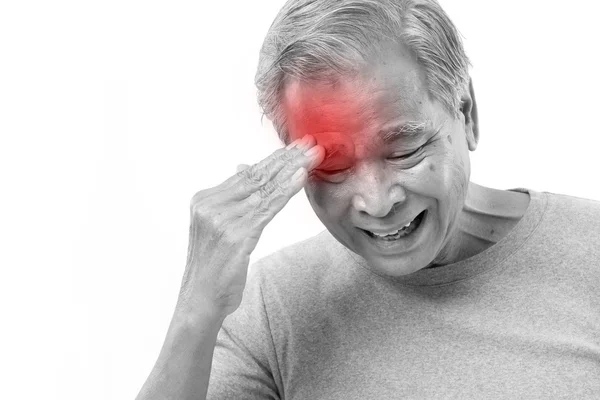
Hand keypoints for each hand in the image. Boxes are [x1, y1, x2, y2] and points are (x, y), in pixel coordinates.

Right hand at [178, 135, 323, 317]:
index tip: (295, 147)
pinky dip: (286, 191)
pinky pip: (267, 208)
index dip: (273, 159)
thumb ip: (230, 198)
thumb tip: (243, 168)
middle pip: (256, 177)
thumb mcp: (217, 227)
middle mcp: (210, 205)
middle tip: (310, 144)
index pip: (246, 174)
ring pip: (264, 189)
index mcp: (204, 199)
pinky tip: (301, 177)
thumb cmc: (212, 266)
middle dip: (286, 159)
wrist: (200, 300)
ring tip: (313, 155)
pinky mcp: (236, 236)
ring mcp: (221, 220)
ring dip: (292, 170)